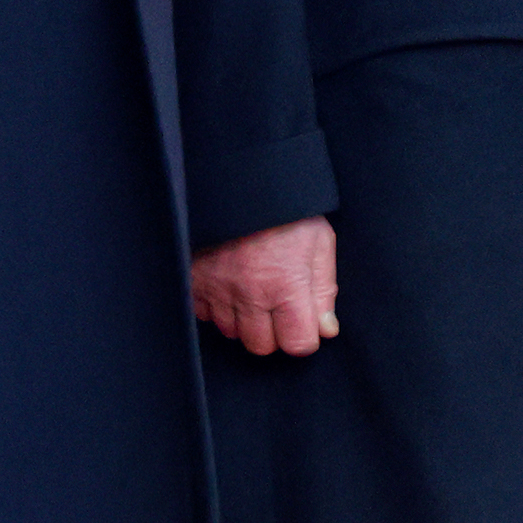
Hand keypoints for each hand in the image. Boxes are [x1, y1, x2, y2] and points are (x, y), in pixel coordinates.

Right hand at [191, 216, 338, 357]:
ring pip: (232, 333)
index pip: (297, 345)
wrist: (243, 177)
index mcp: (286, 286)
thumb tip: (326, 328)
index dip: (304, 335)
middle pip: (262, 346)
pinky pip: (205, 315)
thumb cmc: (286, 209)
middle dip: (273, 331)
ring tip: (253, 288)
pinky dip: (217, 307)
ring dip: (244, 319)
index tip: (303, 319)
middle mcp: (250, 294)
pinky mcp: (195, 280)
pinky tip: (229, 285)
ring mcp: (219, 289)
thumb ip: (324, 288)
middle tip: (277, 302)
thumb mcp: (319, 240)